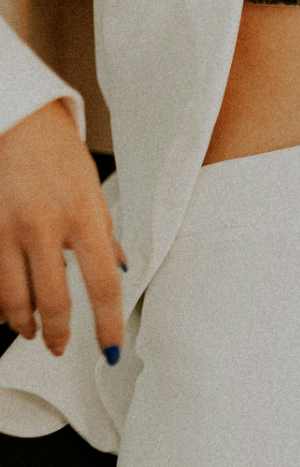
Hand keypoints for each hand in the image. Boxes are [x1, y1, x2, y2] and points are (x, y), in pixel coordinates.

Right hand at [0, 100, 125, 356]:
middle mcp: (43, 225)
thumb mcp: (92, 190)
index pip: (103, 285)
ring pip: (11, 299)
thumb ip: (103, 235)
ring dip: (22, 324)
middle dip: (57, 334)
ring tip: (29, 330)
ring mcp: (5, 227)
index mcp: (83, 216)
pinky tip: (3, 308)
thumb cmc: (57, 153)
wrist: (15, 117)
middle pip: (52, 302)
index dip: (107, 325)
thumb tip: (121, 270)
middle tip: (59, 346)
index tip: (110, 349)